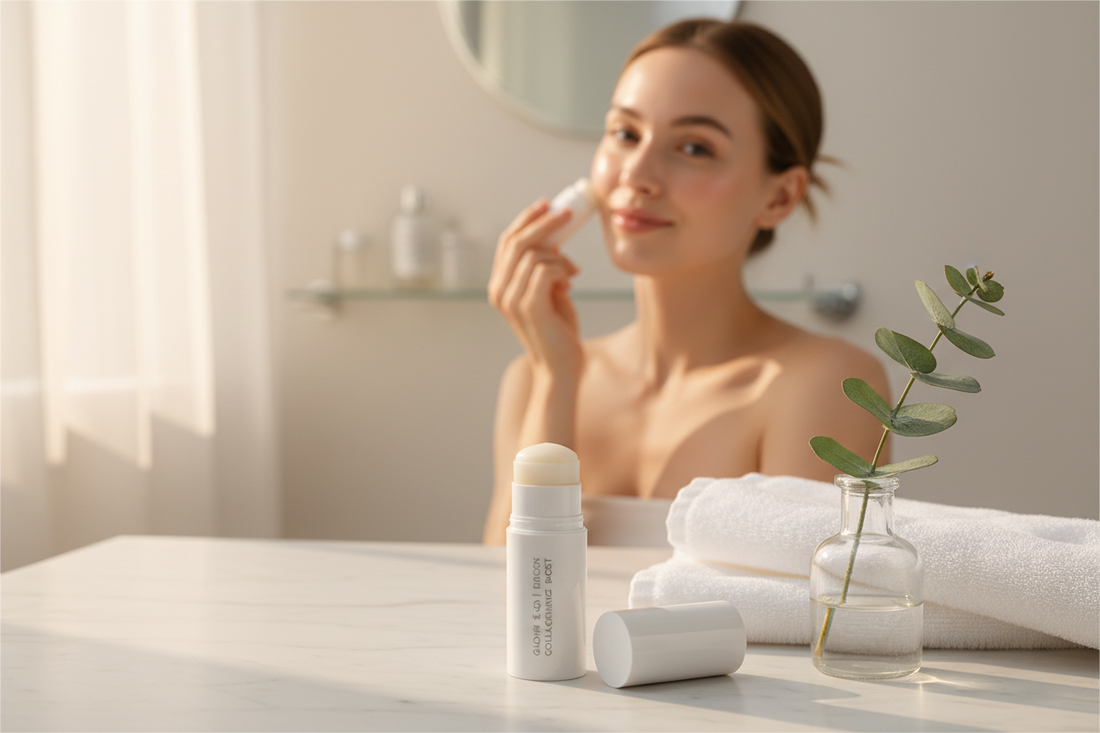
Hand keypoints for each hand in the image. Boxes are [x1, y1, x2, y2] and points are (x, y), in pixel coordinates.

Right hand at [489, 200, 583, 381]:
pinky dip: (562, 269)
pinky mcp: (528, 306)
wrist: (560, 367)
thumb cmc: (558, 331)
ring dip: (560, 257)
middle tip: (567, 214)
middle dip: (543, 223)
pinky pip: (546, 269)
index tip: (546, 205)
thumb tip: (555, 239)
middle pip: (516, 242)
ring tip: (572, 271)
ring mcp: (511, 299)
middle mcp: (499, 291)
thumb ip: (545, 268)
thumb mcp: (550, 292)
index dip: (525, 220)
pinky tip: (570, 282)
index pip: (506, 242)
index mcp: (500, 286)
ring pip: (535, 255)